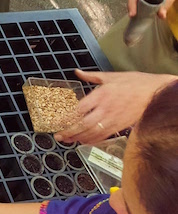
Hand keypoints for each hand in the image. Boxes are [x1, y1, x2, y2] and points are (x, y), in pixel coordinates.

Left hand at [55, 69, 177, 143]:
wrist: (156, 92)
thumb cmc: (135, 82)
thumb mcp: (111, 76)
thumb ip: (91, 76)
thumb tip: (77, 72)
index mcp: (101, 94)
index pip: (80, 109)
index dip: (67, 117)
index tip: (58, 121)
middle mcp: (106, 109)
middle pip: (83, 124)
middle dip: (69, 131)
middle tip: (59, 135)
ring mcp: (113, 119)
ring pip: (92, 132)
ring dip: (78, 138)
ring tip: (67, 140)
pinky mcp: (120, 126)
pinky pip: (103, 136)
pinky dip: (92, 140)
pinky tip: (84, 141)